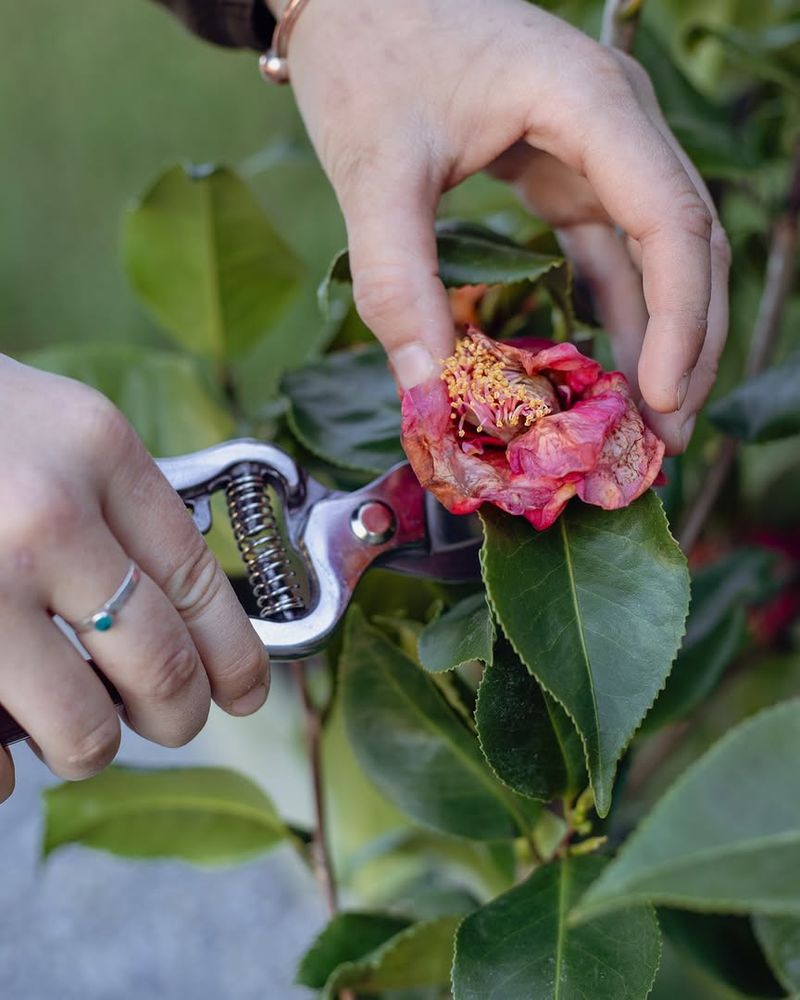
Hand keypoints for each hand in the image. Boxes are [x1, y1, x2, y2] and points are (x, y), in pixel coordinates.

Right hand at [0, 357, 268, 802]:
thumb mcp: (56, 427)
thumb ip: (115, 504)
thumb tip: (175, 615)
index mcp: (95, 450)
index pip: (197, 576)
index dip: (234, 651)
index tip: (246, 691)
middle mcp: (44, 517)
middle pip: (159, 664)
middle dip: (177, 713)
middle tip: (172, 721)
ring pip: (81, 729)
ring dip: (89, 744)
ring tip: (75, 728)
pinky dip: (2, 769)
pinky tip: (4, 739)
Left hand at [281, 0, 729, 454]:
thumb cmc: (368, 55)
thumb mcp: (374, 168)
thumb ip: (397, 278)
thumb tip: (426, 392)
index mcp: (590, 103)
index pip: (669, 220)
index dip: (679, 318)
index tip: (660, 400)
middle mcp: (616, 122)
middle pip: (688, 243)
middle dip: (685, 344)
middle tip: (661, 438)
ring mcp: (600, 146)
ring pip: (661, 252)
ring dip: (660, 336)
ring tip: (642, 422)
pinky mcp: (571, 168)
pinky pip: (615, 249)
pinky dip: (618, 311)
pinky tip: (605, 369)